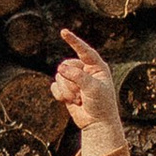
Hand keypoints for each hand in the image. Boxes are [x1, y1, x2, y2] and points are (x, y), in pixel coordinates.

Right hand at [51, 30, 125, 154]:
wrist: (97, 123)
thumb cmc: (101, 104)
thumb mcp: (93, 88)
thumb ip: (78, 76)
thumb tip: (61, 68)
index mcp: (96, 66)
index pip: (84, 51)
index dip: (74, 41)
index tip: (63, 32)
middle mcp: (84, 70)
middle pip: (67, 66)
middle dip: (71, 82)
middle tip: (81, 94)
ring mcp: (74, 80)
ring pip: (59, 77)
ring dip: (67, 90)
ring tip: (78, 99)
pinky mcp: (65, 89)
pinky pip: (54, 86)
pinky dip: (60, 94)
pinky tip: (69, 101)